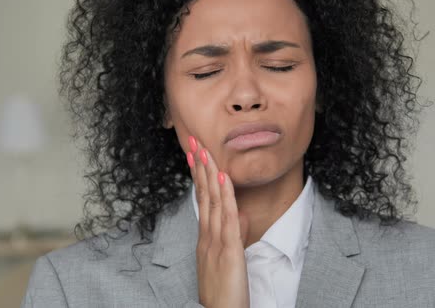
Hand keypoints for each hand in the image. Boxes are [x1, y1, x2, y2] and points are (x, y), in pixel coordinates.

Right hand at [186, 136, 249, 307]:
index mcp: (206, 238)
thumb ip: (233, 234)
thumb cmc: (224, 291)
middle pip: (204, 195)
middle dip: (200, 167)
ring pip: (212, 201)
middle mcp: (207, 236)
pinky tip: (223, 178)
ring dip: (209, 174)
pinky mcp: (228, 250)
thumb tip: (239, 214)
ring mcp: (215, 242)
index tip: (198, 155)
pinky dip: (225, 196)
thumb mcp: (227, 258)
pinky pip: (226, 218)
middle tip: (195, 142)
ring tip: (205, 150)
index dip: (200, 177)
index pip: (203, 200)